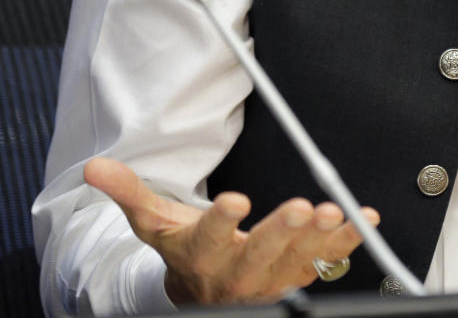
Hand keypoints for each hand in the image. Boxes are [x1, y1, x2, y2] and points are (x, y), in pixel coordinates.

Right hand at [84, 157, 379, 305]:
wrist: (202, 291)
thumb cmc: (183, 247)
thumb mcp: (154, 222)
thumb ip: (129, 192)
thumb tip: (95, 167)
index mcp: (200, 255)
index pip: (207, 238)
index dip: (220, 221)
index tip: (235, 200)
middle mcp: (235, 274)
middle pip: (257, 255)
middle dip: (279, 233)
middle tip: (300, 208)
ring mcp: (268, 281)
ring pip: (295, 263)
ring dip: (319, 239)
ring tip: (335, 212)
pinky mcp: (295, 278)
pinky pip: (324, 264)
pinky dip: (345, 243)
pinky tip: (362, 220)